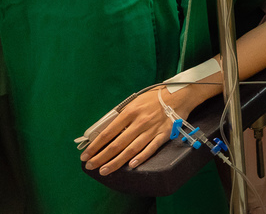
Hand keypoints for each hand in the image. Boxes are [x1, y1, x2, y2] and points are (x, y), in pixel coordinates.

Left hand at [80, 85, 197, 174]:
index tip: (85, 155)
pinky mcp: (163, 134)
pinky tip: (131, 166)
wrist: (179, 95)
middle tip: (91, 166)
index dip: (95, 145)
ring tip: (105, 170)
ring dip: (116, 162)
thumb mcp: (135, 102)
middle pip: (117, 144)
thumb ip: (122, 116)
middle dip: (101, 157)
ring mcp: (152, 129)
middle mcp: (140, 122)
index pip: (108, 132)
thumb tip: (106, 131)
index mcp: (130, 112)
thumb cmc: (155, 98)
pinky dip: (141, 158)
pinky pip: (151, 148)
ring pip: (131, 149)